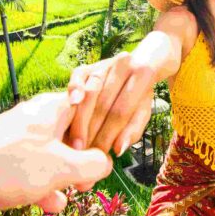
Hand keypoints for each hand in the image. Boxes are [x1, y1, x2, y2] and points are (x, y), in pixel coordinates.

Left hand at [0, 92, 112, 213]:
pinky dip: (41, 184)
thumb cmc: (8, 165)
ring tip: (71, 196)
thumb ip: (92, 165)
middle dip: (81, 160)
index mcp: (53, 109)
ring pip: (49, 154)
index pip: (88, 108)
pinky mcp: (0, 157)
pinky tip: (48, 203)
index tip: (108, 153)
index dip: (101, 131)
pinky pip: (29, 168)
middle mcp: (35, 118)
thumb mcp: (62, 167)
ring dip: (62, 176)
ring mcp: (16, 138)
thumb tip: (105, 163)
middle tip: (88, 182)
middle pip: (69, 134)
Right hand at [63, 53, 156, 173]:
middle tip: (82, 153)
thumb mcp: (143, 111)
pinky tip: (71, 106)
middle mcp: (124, 65)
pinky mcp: (89, 65)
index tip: (99, 155)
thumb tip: (117, 150)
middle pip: (103, 103)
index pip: (121, 112)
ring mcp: (105, 63)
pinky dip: (73, 89)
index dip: (108, 135)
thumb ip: (133, 131)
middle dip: (91, 131)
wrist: (142, 60)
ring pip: (89, 91)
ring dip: (79, 118)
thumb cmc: (140, 95)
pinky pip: (78, 76)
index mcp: (143, 76)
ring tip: (74, 141)